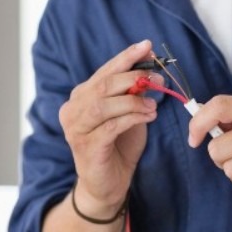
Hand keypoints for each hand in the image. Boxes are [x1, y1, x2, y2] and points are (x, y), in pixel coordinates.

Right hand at [59, 40, 160, 215]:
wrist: (108, 186)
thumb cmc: (117, 148)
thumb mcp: (127, 115)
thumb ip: (132, 96)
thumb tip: (150, 73)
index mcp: (80, 98)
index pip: (103, 72)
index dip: (125, 58)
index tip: (146, 46)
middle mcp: (72, 110)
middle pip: (104, 85)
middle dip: (135, 78)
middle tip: (159, 80)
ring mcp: (76, 129)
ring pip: (105, 104)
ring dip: (134, 101)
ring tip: (154, 106)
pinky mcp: (86, 146)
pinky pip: (112, 125)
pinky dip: (133, 118)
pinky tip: (148, 117)